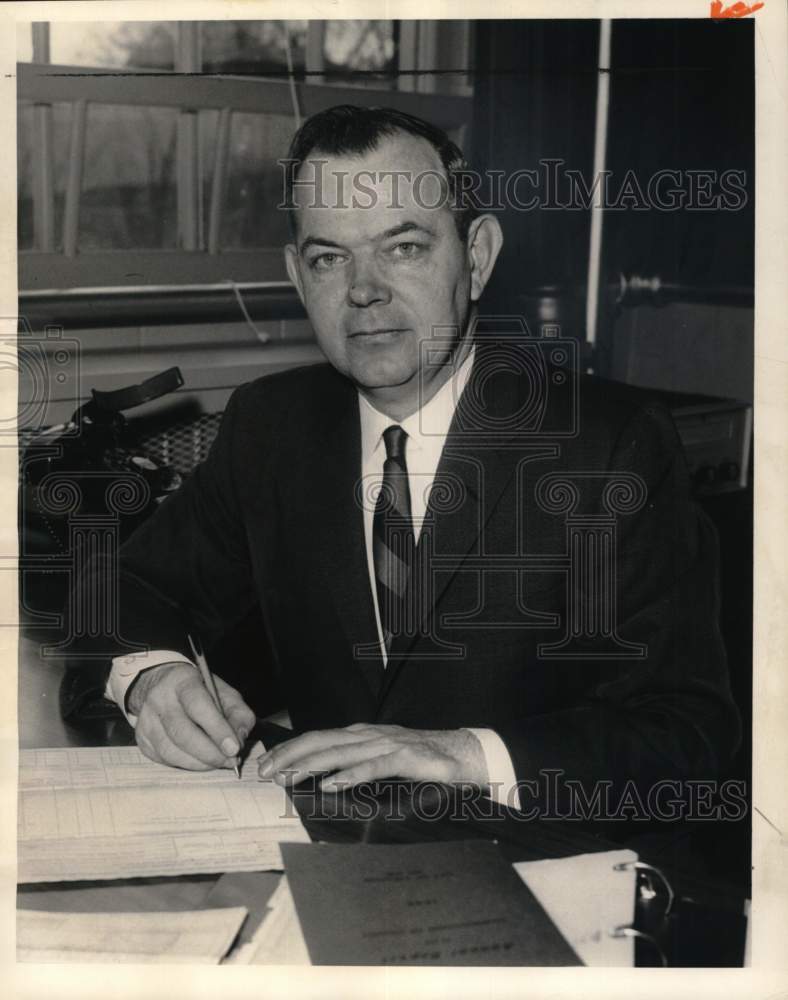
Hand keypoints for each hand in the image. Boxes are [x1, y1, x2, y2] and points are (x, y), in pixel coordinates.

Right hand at [130, 662, 255, 770]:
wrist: (164, 686)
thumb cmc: (201, 692)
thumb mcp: (225, 694)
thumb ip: (238, 715)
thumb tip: (238, 741)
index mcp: (182, 680)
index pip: (198, 705)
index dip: (217, 729)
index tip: (233, 748)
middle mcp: (159, 698)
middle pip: (182, 732)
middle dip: (210, 753)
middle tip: (230, 761)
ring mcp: (146, 719)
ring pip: (171, 751)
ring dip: (199, 763)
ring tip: (219, 762)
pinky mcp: (142, 738)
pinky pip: (164, 759)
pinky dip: (186, 765)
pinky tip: (200, 761)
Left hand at [257, 724, 488, 789]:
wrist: (464, 754)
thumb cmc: (422, 760)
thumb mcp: (383, 759)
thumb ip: (357, 763)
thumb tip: (322, 779)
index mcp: (361, 735)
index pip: (317, 738)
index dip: (290, 749)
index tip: (266, 763)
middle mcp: (369, 735)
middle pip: (321, 741)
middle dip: (289, 755)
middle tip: (264, 772)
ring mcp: (387, 744)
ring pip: (341, 752)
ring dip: (311, 764)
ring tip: (288, 777)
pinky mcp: (406, 758)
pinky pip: (373, 766)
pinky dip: (351, 774)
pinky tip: (332, 784)